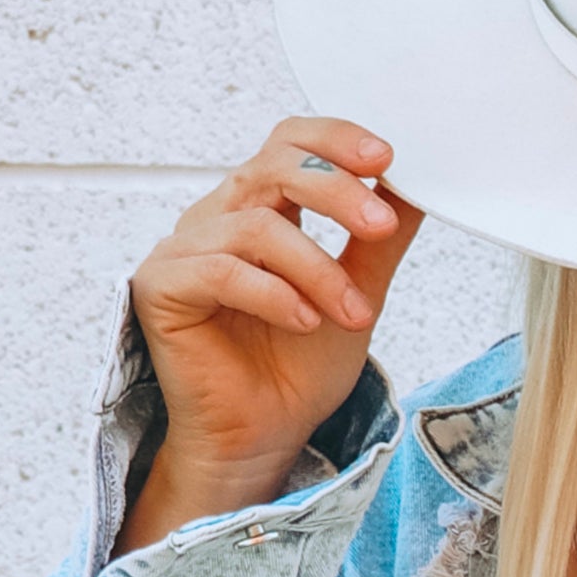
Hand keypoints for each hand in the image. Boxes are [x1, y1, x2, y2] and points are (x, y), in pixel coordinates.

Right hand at [117, 117, 424, 551]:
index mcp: (263, 210)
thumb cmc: (298, 369)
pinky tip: (305, 322)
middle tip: (381, 226)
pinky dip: (272, 294)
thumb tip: (413, 189)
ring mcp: (186, 250)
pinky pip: (219, 271)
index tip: (386, 158)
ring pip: (254, 225)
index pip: (290, 145)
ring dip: (316, 268)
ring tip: (353, 315)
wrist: (265, 436)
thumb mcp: (358, 295)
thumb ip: (378, 242)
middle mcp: (220, 219)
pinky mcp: (162, 288)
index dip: (333, 140)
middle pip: (272, 169)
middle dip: (335, 191)